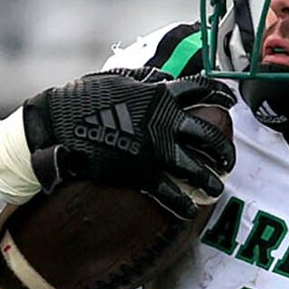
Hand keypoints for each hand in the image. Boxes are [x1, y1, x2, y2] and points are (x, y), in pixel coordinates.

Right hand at [21, 71, 235, 210]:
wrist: (58, 124)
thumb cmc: (83, 98)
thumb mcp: (118, 79)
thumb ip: (144, 80)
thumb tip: (162, 77)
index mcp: (159, 94)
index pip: (200, 89)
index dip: (220, 94)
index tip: (231, 101)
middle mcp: (164, 121)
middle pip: (209, 136)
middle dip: (224, 149)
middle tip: (228, 159)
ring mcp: (155, 149)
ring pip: (197, 168)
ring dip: (211, 181)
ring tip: (217, 188)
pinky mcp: (142, 173)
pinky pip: (171, 192)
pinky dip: (183, 204)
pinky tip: (190, 211)